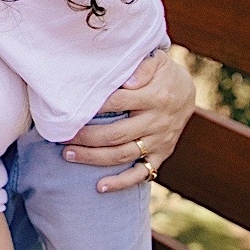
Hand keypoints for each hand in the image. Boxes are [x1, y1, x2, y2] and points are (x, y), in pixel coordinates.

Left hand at [62, 49, 195, 192]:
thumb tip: (127, 81)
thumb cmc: (162, 74)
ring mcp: (159, 141)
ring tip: (68, 155)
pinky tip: (100, 187)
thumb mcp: (157, 61)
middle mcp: (157, 122)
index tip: (70, 109)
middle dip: (85, 137)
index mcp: (154, 97)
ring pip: (123, 155)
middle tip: (62, 136)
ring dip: (94, 157)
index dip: (93, 107)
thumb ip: (143, 67)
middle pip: (115, 134)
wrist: (188, 92)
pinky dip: (121, 183)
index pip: (117, 103)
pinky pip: (141, 174)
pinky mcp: (161, 155)